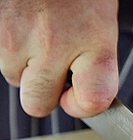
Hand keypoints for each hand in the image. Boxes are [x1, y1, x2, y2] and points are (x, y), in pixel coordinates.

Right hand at [0, 0, 118, 116]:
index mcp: (95, 39)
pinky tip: (23, 20)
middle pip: (37, 104)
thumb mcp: (100, 17)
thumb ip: (94, 57)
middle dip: (45, 92)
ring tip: (38, 30)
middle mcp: (55, 43)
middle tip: (54, 69)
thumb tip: (84, 93)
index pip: (93, 100)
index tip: (80, 98)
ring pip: (12, 76)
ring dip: (24, 63)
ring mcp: (16, 35)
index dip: (84, 106)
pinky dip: (9, 44)